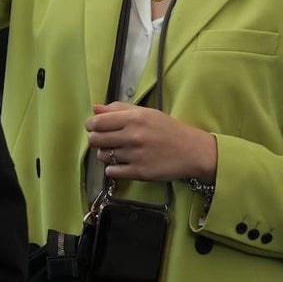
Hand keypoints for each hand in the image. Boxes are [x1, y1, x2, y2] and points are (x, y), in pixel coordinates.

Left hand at [85, 102, 217, 182]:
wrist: (191, 151)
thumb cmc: (167, 129)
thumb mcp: (146, 113)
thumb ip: (119, 108)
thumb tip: (95, 108)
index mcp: (134, 118)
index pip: (98, 122)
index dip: (90, 125)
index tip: (93, 127)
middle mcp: (133, 136)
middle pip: (96, 140)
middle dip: (95, 139)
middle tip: (104, 140)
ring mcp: (136, 156)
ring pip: (102, 156)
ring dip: (105, 154)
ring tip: (117, 151)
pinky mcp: (140, 173)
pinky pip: (112, 172)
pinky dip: (113, 169)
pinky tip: (122, 163)